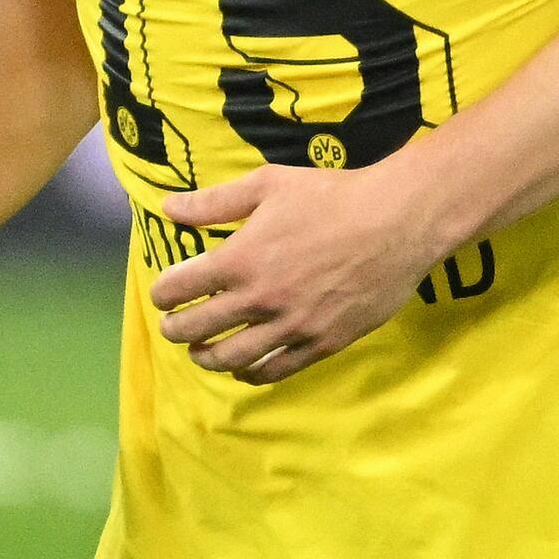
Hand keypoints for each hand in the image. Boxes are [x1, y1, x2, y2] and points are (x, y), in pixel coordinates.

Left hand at [143, 162, 461, 383]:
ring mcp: (291, 326)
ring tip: (201, 351)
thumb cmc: (331, 196)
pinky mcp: (322, 343)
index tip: (164, 292)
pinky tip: (243, 369)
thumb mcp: (267, 185)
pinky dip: (251, 374)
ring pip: (231, 359)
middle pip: (197, 329)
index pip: (178, 288)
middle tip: (171, 326)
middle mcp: (260, 300)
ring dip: (206, 358)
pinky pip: (276, 371)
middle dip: (175, 330)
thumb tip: (169, 208)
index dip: (163, 292)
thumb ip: (214, 202)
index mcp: (239, 260)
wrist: (396, 222)